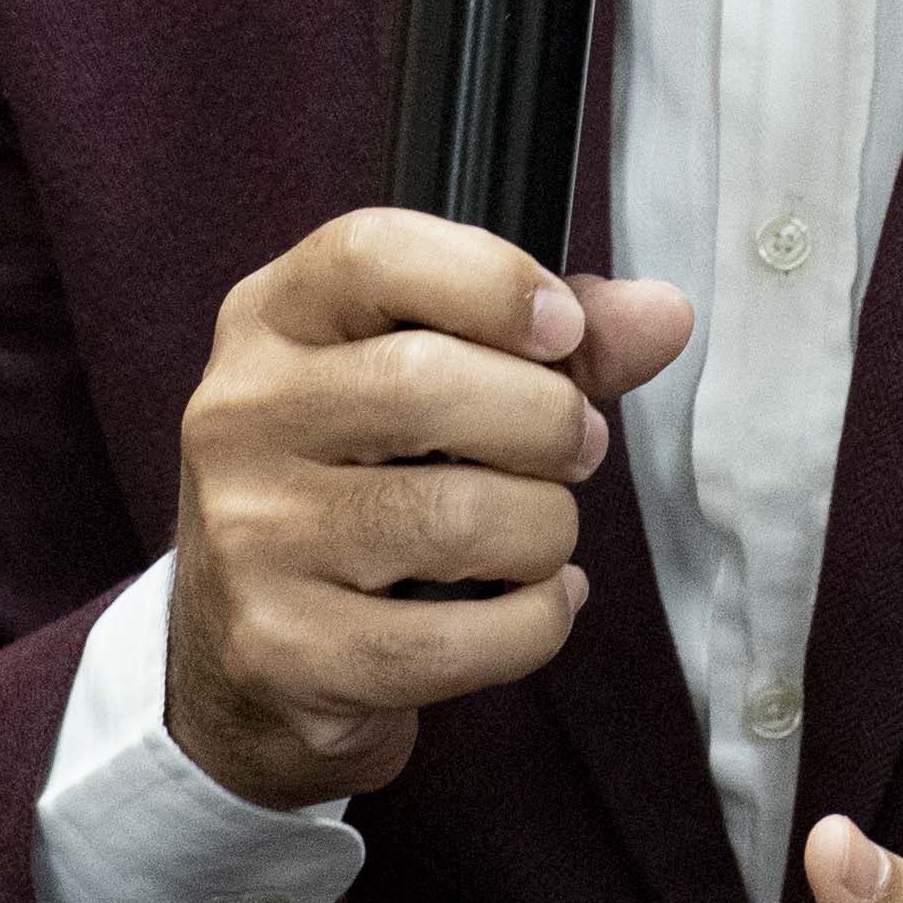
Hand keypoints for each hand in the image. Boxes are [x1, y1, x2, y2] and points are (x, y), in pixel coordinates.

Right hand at [165, 208, 688, 808]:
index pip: (370, 253)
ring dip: (546, 529)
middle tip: (580, 449)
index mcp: (271, 319)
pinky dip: (533, 624)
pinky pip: (452, 640)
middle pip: (422, 382)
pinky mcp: (281, 649)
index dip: (491, 280)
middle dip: (546, 420)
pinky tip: (537, 605)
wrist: (245, 644)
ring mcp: (249, 537)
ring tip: (547, 534)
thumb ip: (552, 341)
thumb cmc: (362, 481)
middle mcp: (238, 416)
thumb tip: (664, 316)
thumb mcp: (432, 377)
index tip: (564, 329)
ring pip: (452, 517)